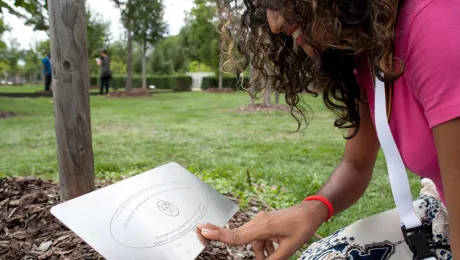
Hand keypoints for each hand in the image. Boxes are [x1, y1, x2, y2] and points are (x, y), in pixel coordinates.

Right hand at [197, 201, 328, 259]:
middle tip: (199, 230)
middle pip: (237, 235)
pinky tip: (276, 250)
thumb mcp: (290, 247)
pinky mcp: (265, 223)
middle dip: (222, 236)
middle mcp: (258, 222)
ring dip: (260, 251)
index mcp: (263, 227)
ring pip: (252, 241)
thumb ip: (274, 259)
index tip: (203, 230)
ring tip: (276, 253)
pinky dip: (264, 246)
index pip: (237, 235)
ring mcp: (261, 221)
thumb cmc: (302, 227)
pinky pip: (259, 238)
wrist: (311, 212)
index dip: (219, 235)